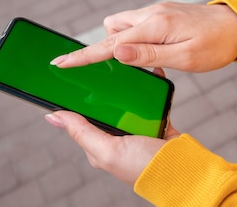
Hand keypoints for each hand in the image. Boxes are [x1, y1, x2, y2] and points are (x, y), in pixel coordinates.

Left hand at [45, 68, 180, 184]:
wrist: (184, 170)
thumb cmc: (145, 167)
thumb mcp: (108, 150)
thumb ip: (82, 132)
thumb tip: (52, 116)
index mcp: (100, 145)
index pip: (81, 118)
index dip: (75, 99)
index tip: (71, 78)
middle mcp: (117, 136)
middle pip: (106, 107)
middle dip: (103, 89)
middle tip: (101, 68)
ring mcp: (137, 128)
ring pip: (128, 102)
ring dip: (128, 87)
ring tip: (125, 67)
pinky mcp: (155, 121)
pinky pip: (150, 101)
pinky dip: (150, 90)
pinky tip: (150, 76)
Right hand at [51, 2, 236, 71]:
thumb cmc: (216, 45)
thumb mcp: (185, 57)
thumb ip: (149, 56)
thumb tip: (116, 53)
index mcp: (155, 26)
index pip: (110, 43)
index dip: (83, 55)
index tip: (59, 63)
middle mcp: (151, 14)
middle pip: (111, 31)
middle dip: (104, 51)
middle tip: (108, 73)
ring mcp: (157, 11)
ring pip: (123, 26)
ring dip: (122, 43)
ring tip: (141, 64)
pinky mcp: (163, 13)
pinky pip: (137, 25)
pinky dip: (135, 39)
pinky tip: (153, 53)